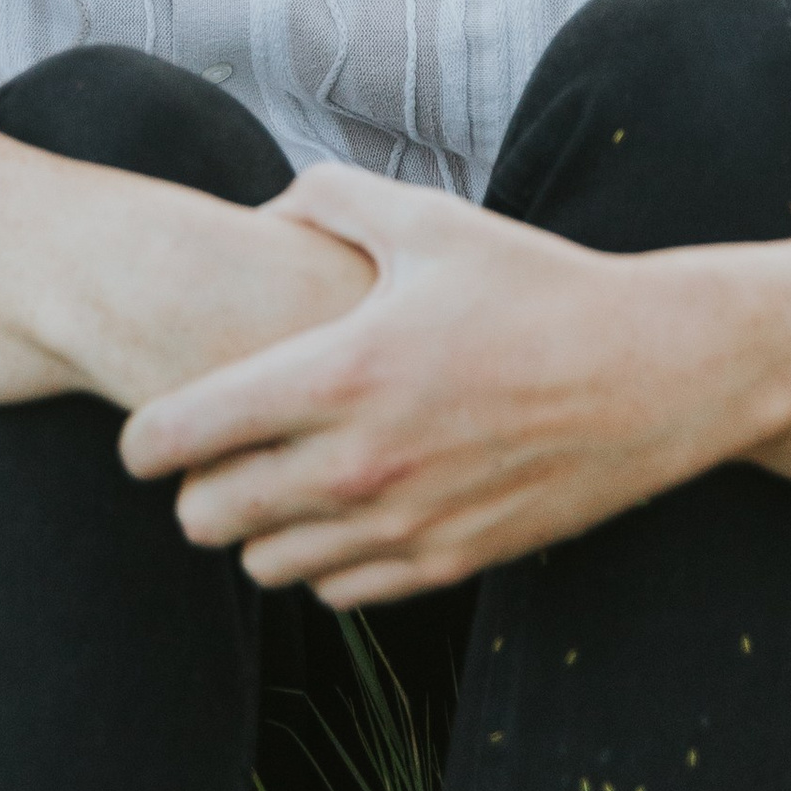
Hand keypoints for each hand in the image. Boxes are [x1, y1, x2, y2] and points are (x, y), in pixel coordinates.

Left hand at [118, 170, 771, 608]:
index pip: (189, 432)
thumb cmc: (535, 287)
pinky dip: (319, 561)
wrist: (652, 377)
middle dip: (191, 490)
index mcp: (342, 373)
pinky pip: (339, 593)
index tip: (137, 434)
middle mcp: (364, 464)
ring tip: (272, 480)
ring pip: (270, 565)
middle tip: (206, 455)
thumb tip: (262, 209)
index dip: (143, 440)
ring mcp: (407, 527)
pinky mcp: (449, 565)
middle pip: (213, 517)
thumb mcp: (427, 219)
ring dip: (255, 530)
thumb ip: (326, 198)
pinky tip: (336, 510)